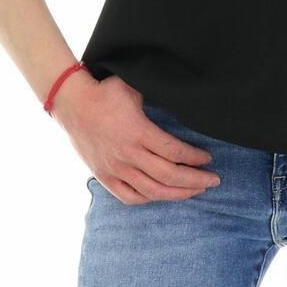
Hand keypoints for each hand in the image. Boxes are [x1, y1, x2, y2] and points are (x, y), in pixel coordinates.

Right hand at [51, 73, 220, 204]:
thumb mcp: (134, 88)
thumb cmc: (106, 92)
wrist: (72, 105)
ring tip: (195, 191)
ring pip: (152, 191)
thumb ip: (158, 96)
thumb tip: (183, 94)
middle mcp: (128, 154)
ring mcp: (115, 169)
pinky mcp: (105, 177)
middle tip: (214, 180)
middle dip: (195, 180)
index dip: (195, 157)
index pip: (174, 152)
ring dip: (178, 194)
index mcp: (138, 132)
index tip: (208, 158)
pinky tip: (163, 195)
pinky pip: (130, 197)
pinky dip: (150, 199)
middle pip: (169, 175)